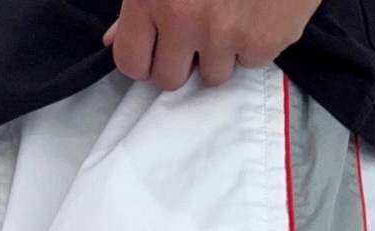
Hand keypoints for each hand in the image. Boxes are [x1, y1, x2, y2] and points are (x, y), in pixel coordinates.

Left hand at [104, 0, 319, 90]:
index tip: (156, 50)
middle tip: (197, 32)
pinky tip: (257, 10)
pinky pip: (250, 63)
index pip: (130, 62)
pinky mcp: (262, 42)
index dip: (144, 60)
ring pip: (213, 75)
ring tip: (231, 13)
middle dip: (181, 61)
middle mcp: (183, 18)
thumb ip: (139, 4)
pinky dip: (254, 42)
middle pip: (169, 79)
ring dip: (220, 53)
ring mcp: (224, 34)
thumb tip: (112, 40)